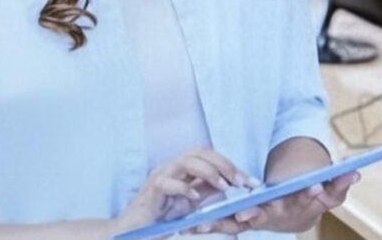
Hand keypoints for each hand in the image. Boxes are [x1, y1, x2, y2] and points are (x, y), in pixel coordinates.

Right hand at [111, 148, 256, 236]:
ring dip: (208, 171)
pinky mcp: (151, 191)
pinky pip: (168, 182)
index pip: (208, 155)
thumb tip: (229, 186)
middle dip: (224, 164)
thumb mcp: (189, 205)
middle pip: (200, 151)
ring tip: (224, 186)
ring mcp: (160, 176)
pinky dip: (184, 187)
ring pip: (186, 161)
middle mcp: (171, 167)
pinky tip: (195, 198)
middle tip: (241, 181)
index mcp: (181, 168)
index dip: (231, 164)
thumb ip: (205, 193)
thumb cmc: (159, 218)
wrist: (130, 232)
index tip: (251, 181)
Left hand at [190, 171, 358, 234]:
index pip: (308, 199)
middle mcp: (278, 216)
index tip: (314, 187)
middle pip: (270, 215)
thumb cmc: (308, 200)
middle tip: (246, 213)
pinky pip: (224, 224)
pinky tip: (192, 226)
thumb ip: (339, 184)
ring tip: (209, 221)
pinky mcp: (241, 220)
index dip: (312, 194)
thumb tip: (355, 172)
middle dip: (258, 213)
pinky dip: (210, 225)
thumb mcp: (327, 192)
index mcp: (298, 206)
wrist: (290, 217)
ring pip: (241, 222)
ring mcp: (258, 219)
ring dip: (224, 223)